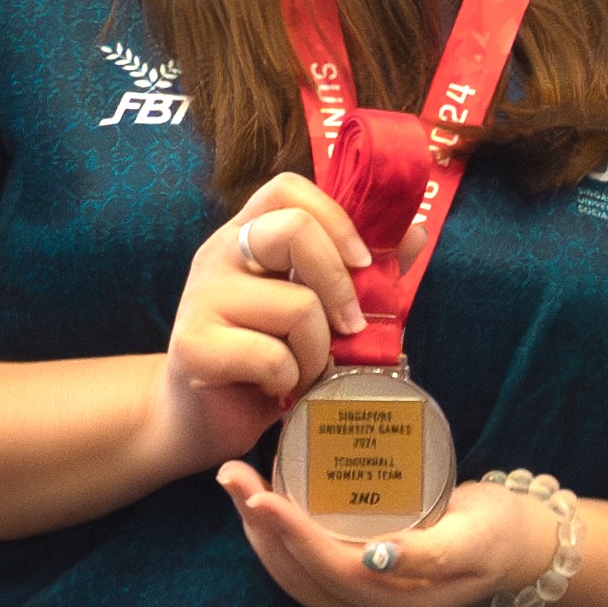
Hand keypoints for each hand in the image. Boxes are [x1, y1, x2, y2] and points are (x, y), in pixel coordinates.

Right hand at [160, 175, 372, 469]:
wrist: (207, 417)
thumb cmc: (269, 357)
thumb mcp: (321, 309)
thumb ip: (363, 272)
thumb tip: (414, 234)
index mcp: (248, 234)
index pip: (288, 189)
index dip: (336, 218)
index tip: (363, 263)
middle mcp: (219, 254)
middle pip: (294, 230)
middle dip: (340, 285)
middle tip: (349, 327)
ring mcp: (201, 296)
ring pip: (297, 306)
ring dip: (318, 351)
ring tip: (304, 370)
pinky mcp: (193, 345)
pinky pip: (273, 357)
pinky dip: (290, 380)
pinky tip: (275, 387)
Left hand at [222, 463, 569, 606]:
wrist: (516, 545)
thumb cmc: (497, 532)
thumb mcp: (474, 537)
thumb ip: (430, 551)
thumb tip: (375, 557)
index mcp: (392, 603)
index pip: (325, 568)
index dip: (289, 534)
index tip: (259, 495)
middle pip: (295, 572)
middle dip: (258, 526)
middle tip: (231, 475)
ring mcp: (358, 602)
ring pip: (290, 571)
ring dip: (258, 530)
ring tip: (236, 483)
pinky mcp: (354, 582)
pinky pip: (302, 565)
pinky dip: (277, 534)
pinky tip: (265, 501)